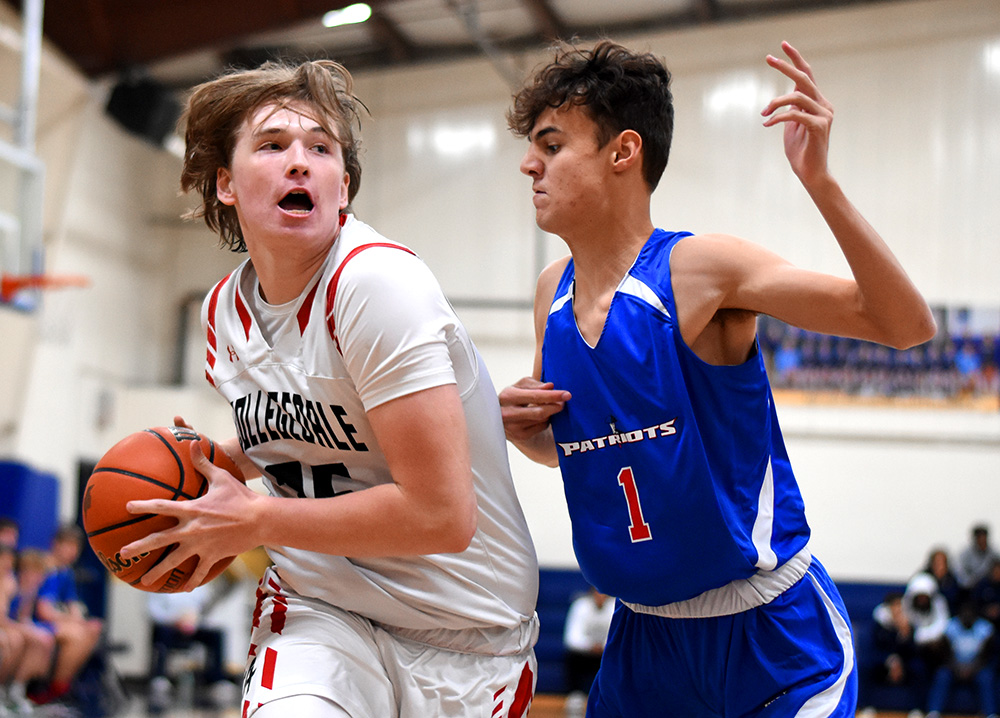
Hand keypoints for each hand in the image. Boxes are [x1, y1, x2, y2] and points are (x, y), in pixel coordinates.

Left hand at [120, 441, 261, 589]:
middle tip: (122, 553)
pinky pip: (199, 571)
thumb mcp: (221, 477)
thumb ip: (203, 463)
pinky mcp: (212, 556)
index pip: (161, 507)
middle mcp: (191, 529)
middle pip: (159, 540)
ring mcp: (201, 545)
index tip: (128, 507)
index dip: (143, 506)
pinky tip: (183, 589)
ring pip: (174, 561)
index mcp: (191, 510)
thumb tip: (193, 442)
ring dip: (157, 571)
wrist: (260, 519)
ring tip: (144, 580)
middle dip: (139, 547)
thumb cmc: (241, 496)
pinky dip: (192, 581)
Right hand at [498, 377, 570, 441]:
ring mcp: (513, 427)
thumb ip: (535, 384)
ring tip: (549, 405)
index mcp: (507, 396)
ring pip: (542, 419)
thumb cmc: (515, 397)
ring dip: (550, 412)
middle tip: (564, 402)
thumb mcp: (521, 386)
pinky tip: (541, 416)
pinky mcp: (520, 436)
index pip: (534, 396)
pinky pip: (541, 427)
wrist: (502, 416)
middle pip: (540, 412)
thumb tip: (550, 386)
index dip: (552, 395)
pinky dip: (545, 420)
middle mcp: (507, 413)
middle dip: (555, 406)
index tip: (567, 394)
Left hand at [761, 41, 833, 186]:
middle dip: (785, 66)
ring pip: (797, 96)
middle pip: (803, 78)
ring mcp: (824, 115)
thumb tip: (780, 100)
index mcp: (817, 103)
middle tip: (768, 58)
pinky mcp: (819, 127)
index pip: (807, 75)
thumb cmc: (800, 152)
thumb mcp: (791, 127)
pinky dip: (778, 117)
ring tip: (763, 112)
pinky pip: (796, 115)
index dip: (795, 59)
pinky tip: (767, 123)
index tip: (782, 45)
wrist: (811, 174)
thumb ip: (789, 110)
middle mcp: (823, 105)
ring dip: (775, 102)